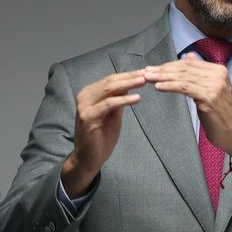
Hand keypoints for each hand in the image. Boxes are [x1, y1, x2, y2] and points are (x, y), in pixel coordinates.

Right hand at [62, 69, 145, 196]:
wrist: (89, 158)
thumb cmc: (101, 138)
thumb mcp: (112, 115)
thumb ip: (118, 100)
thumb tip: (129, 86)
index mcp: (89, 93)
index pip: (110, 80)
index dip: (128, 75)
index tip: (144, 72)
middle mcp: (84, 96)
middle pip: (110, 81)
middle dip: (130, 77)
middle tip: (147, 74)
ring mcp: (84, 106)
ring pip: (109, 89)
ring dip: (128, 84)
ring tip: (144, 81)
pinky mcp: (88, 116)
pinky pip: (109, 104)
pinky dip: (124, 100)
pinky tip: (137, 98)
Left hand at [144, 54, 231, 180]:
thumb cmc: (219, 113)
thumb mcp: (211, 89)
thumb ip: (200, 72)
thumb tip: (188, 56)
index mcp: (219, 70)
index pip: (189, 64)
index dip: (170, 65)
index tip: (154, 68)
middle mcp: (218, 75)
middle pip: (184, 69)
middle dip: (163, 70)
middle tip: (146, 72)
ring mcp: (215, 85)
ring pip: (183, 77)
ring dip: (163, 77)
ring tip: (148, 78)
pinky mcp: (209, 97)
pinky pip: (185, 88)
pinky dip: (170, 86)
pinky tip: (159, 86)